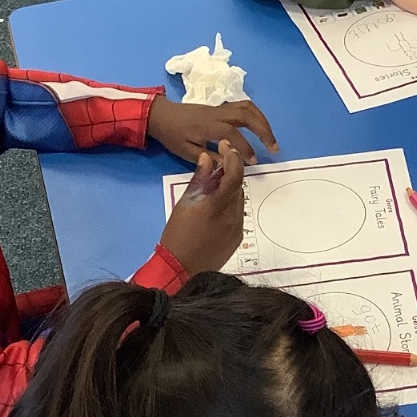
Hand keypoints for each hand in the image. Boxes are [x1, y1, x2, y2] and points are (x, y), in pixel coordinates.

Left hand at [148, 94, 277, 166]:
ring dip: (263, 121)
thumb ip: (207, 158)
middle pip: (247, 114)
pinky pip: (243, 106)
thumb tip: (227, 165)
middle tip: (274, 148)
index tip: (252, 162)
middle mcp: (217, 113)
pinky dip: (256, 115)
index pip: (233, 134)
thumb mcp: (186, 152)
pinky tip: (259, 128)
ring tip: (271, 139)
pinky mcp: (221, 107)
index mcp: (208, 125)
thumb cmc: (172, 135)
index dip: (245, 147)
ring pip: (248, 107)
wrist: (161, 115)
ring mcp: (220, 108)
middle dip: (264, 130)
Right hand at [158, 142, 244, 274]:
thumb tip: (208, 158)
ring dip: (230, 190)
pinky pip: (238, 215)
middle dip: (230, 173)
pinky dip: (230, 206)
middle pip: (238, 187)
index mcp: (216, 206)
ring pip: (239, 201)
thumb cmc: (177, 235)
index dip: (233, 158)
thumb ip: (199, 179)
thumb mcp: (184, 204)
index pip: (234, 175)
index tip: (228, 147)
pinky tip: (217, 209)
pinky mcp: (237, 238)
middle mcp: (232, 216)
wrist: (182, 269)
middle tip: (218, 165)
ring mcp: (237, 228)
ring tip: (215, 188)